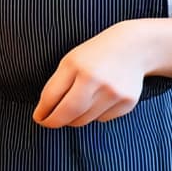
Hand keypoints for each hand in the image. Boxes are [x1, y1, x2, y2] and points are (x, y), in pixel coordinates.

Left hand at [32, 20, 149, 127]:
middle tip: (49, 122)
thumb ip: (57, 85)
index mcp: (76, 66)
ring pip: (84, 120)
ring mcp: (113, 92)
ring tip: (77, 105)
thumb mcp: (71, 62)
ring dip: (75, 118)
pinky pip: (102, 119)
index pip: (52, 97)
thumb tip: (45, 113)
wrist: (133, 48)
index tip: (38, 118)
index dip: (43, 112)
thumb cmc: (94, 56)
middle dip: (55, 122)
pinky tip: (100, 98)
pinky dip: (95, 115)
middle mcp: (95, 79)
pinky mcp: (127, 102)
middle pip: (68, 113)